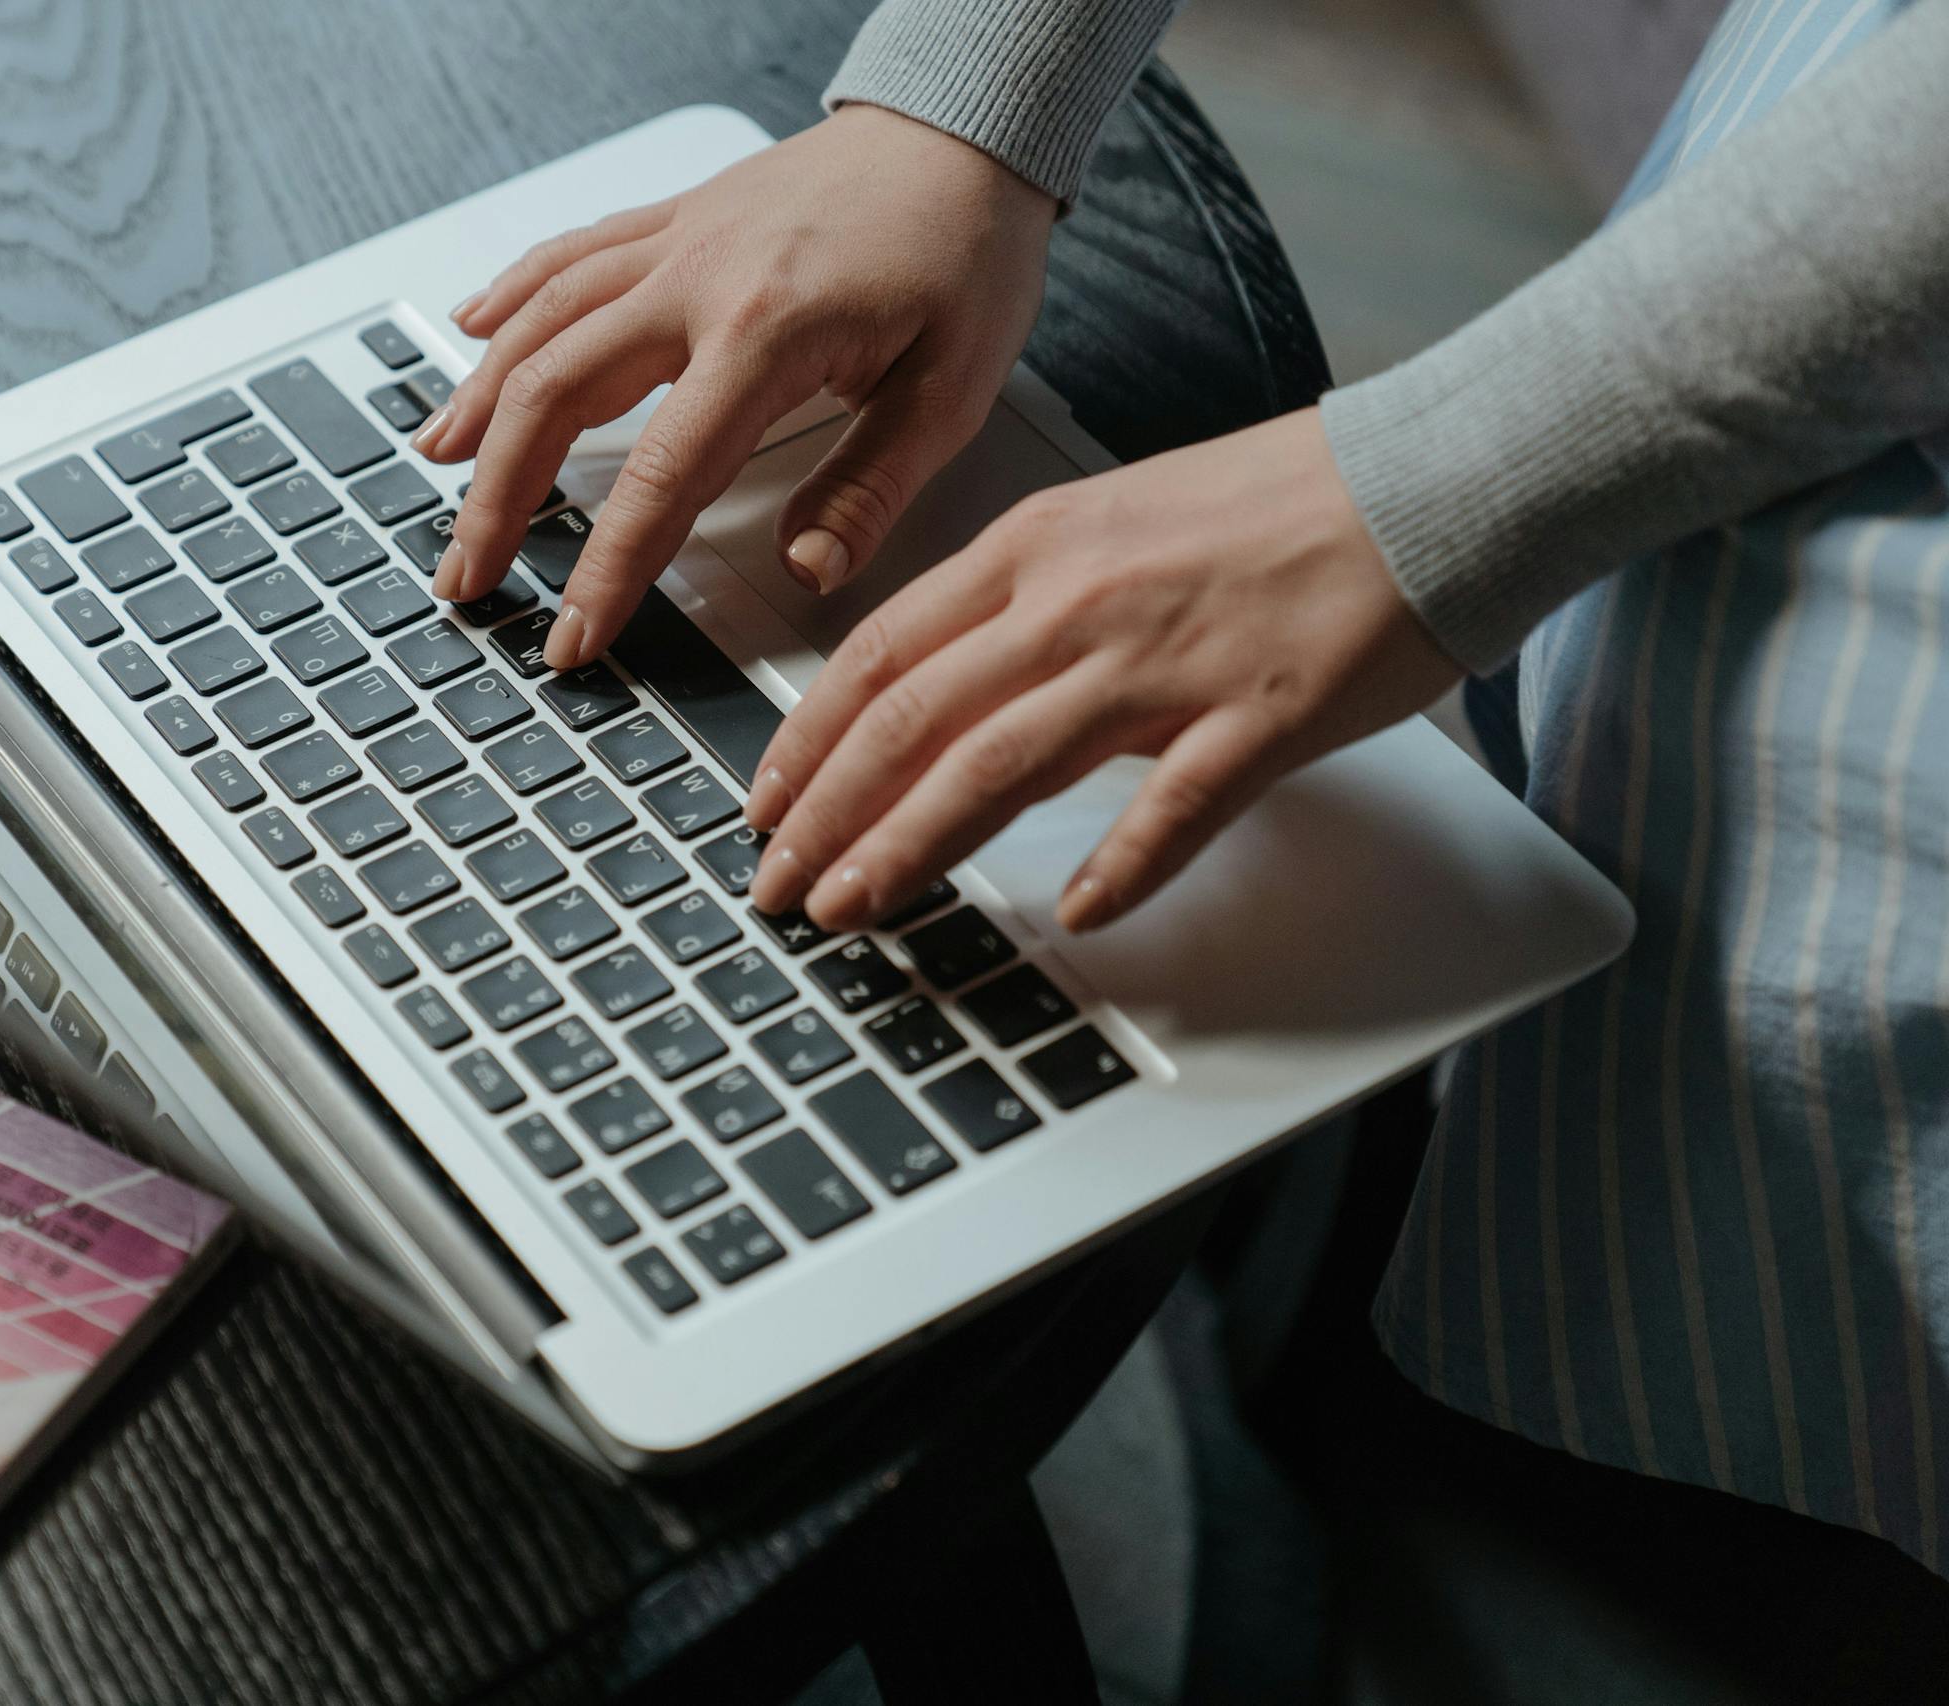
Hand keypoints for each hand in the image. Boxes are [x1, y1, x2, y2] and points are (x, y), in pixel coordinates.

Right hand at [415, 104, 1057, 668]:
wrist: (965, 128)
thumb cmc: (966, 252)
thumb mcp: (951, 388)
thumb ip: (870, 487)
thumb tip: (808, 571)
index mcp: (768, 332)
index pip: (660, 474)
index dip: (607, 566)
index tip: (574, 634)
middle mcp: (699, 277)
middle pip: (555, 391)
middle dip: (498, 497)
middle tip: (467, 575)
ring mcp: (676, 240)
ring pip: (540, 320)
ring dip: (479, 402)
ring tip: (437, 471)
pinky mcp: (673, 217)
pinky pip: (566, 255)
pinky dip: (508, 299)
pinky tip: (468, 333)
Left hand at [741, 410, 1463, 932]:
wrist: (1431, 476)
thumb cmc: (1279, 505)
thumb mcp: (1112, 523)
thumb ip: (1021, 601)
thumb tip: (940, 684)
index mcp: (1035, 550)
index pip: (880, 655)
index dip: (806, 740)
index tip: (762, 805)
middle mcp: (1077, 603)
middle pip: (912, 718)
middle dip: (826, 813)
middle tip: (778, 887)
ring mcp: (1165, 661)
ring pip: (1000, 764)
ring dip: (911, 847)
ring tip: (855, 911)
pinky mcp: (1258, 716)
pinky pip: (1172, 806)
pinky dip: (1119, 868)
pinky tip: (1073, 920)